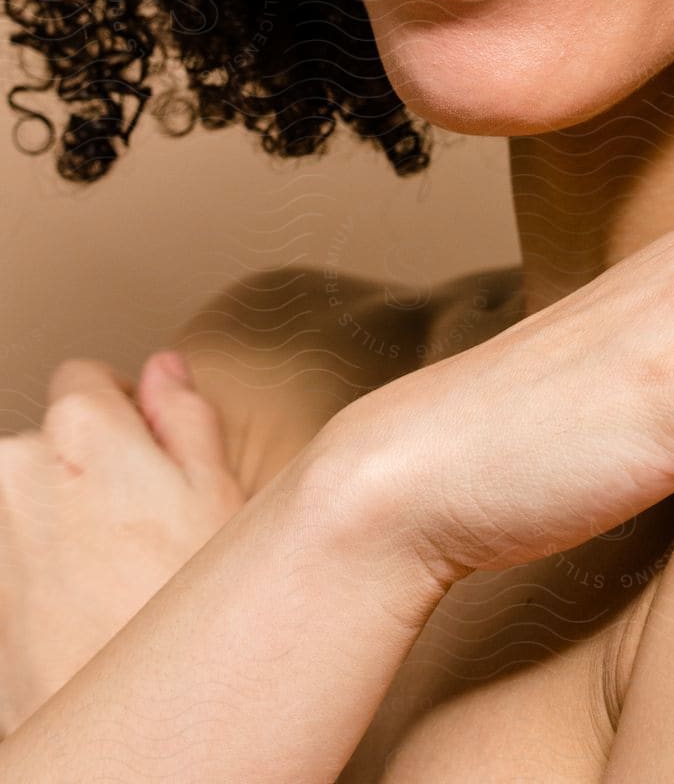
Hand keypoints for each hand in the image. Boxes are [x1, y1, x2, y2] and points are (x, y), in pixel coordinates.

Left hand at [0, 351, 245, 735]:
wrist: (131, 739)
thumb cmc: (179, 611)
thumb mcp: (219, 493)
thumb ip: (184, 414)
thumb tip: (165, 370)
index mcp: (78, 429)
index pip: (86, 375)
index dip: (128, 410)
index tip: (153, 450)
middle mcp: (13, 472)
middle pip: (52, 441)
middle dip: (92, 467)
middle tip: (150, 519)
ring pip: (30, 501)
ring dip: (64, 519)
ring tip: (121, 570)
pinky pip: (17, 557)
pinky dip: (46, 570)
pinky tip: (91, 603)